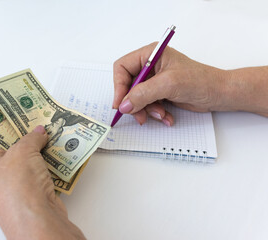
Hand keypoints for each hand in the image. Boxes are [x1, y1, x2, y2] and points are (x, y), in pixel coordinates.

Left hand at [0, 125, 84, 239]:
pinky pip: (42, 175)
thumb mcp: (22, 150)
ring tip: (54, 136)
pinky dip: (51, 167)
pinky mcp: (33, 196)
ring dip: (42, 153)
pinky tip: (59, 155)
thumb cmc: (17, 185)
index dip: (10, 127)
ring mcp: (16, 188)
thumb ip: (31, 138)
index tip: (22, 115)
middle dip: (30, 139)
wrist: (35, 217)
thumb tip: (38, 132)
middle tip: (42, 124)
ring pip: (30, 164)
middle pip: (15, 151)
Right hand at [113, 42, 228, 125]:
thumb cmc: (201, 81)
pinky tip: (166, 116)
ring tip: (160, 115)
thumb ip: (143, 94)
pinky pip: (146, 104)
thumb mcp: (168, 84)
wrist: (220, 94)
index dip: (119, 86)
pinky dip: (154, 113)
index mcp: (150, 54)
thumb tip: (124, 104)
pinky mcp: (159, 92)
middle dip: (134, 102)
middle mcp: (150, 65)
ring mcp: (154, 80)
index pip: (122, 68)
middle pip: (127, 85)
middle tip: (139, 115)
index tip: (120, 104)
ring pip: (136, 98)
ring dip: (146, 110)